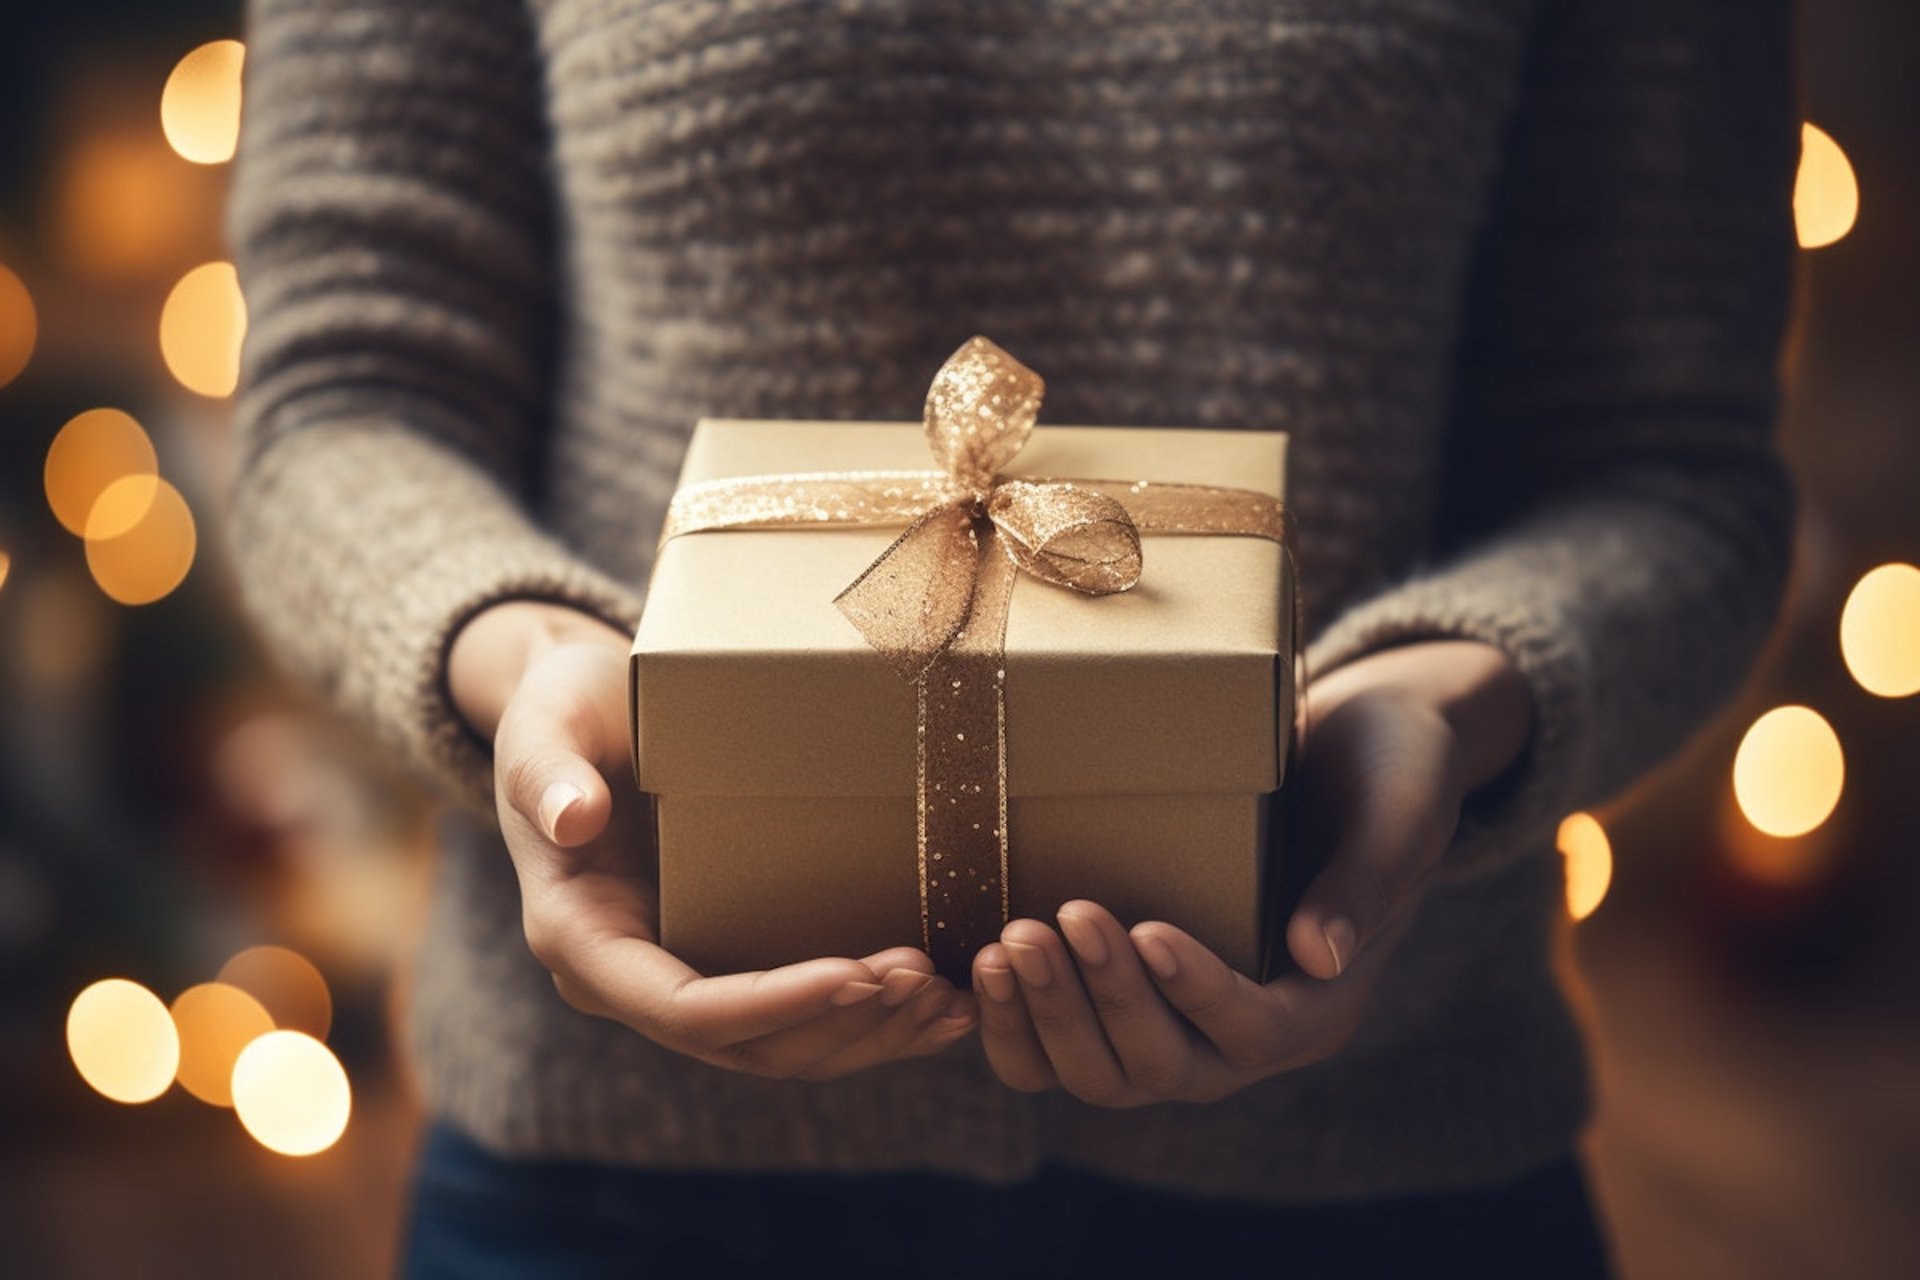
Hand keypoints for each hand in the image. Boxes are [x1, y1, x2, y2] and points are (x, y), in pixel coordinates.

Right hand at [447, 601, 977, 1079]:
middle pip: (742, 1045)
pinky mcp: (721, 956)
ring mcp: (676, 973)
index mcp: (579, 938)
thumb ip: (547, 771)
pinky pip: (795, 1016)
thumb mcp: (546, 722)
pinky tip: (937, 1006)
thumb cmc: (562, 707)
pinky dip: (865, 1020)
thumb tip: (571, 818)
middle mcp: (627, 977)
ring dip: (863, 1034)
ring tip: (943, 999)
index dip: (771, 1004)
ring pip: (777, 1047)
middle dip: (837, 1023)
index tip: (855, 975)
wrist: (582, 706)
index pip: (681, 1009)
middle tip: (924, 981)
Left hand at [972, 639, 1531, 1105]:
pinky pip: (1056, 1048)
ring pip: (1100, 1072)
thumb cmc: (1387, 770)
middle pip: (1164, 1067)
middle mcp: (1243, 1035)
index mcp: (1318, 1004)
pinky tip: (983, 962)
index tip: (1149, 928)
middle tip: (1059, 917)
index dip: (1198, 993)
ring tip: (1011, 940)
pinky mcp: (1120, 996)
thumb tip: (1321, 957)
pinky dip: (1016, 1023)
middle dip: (1106, 1000)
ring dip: (1048, 1016)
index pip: (1255, 1032)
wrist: (1350, 749)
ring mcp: (1176, 1023)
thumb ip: (1368, 882)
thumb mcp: (1397, 812)